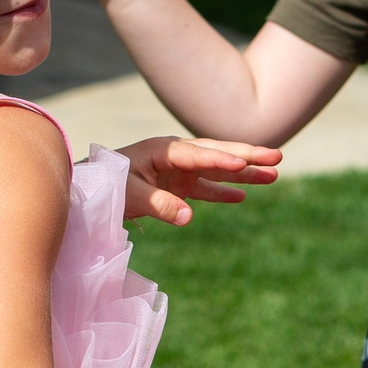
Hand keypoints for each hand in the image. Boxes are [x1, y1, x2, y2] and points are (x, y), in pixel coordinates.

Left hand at [118, 135, 281, 224]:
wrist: (89, 186)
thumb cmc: (106, 185)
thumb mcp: (129, 194)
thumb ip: (159, 204)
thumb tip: (188, 218)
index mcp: (163, 150)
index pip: (198, 154)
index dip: (220, 159)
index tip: (243, 162)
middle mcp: (176, 155)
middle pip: (217, 154)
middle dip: (247, 155)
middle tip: (277, 156)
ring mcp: (179, 170)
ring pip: (218, 170)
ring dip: (245, 172)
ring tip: (274, 175)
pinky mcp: (178, 185)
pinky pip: (206, 188)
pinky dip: (224, 191)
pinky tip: (243, 195)